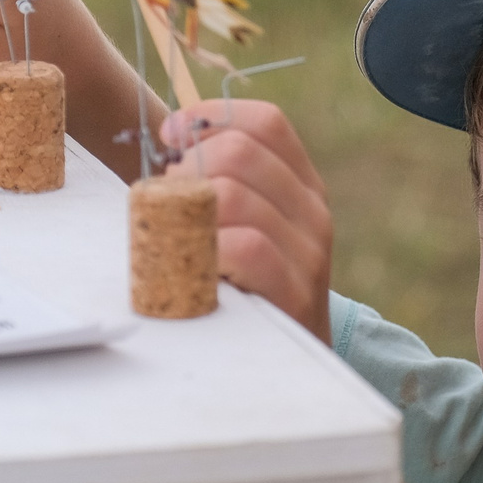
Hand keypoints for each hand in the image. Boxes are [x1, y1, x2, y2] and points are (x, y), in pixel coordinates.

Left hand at [158, 100, 332, 342]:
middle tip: (170, 204)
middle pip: (238, 152)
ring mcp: (309, 250)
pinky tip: (198, 270)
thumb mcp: (248, 226)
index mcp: (303, 184)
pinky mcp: (295, 291)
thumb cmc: (252, 289)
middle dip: (188, 170)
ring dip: (188, 214)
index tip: (173, 138)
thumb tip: (175, 134)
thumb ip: (223, 182)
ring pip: (231, 195)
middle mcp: (313, 210)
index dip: (210, 118)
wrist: (297, 363)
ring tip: (180, 242)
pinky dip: (209, 252)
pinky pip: (244, 246)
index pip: (265, 123)